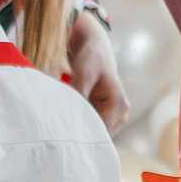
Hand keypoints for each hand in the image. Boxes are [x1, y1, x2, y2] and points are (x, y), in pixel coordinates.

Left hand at [66, 9, 128, 132]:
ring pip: (95, 132)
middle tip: (59, 132)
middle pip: (99, 135)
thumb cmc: (91, 58)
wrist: (93, 46)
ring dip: (80, 130)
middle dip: (82, 134)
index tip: (63, 134)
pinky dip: (80, 124)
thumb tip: (73, 119)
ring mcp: (113, 115)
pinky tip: (67, 119)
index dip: (83, 135)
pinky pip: (91, 126)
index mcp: (119, 105)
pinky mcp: (103, 113)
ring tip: (62, 124)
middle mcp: (120, 113)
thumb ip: (80, 98)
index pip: (101, 130)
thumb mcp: (83, 75)